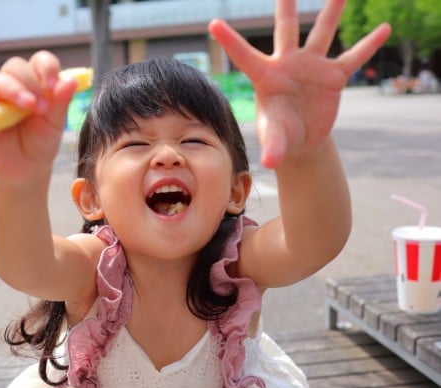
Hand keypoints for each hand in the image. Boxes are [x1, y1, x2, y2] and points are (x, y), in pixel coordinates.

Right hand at [0, 51, 77, 182]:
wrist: (25, 169)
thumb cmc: (41, 143)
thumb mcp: (55, 125)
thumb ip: (61, 103)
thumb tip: (71, 81)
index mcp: (36, 83)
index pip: (40, 61)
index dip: (47, 68)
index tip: (53, 84)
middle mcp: (15, 85)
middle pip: (16, 66)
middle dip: (30, 83)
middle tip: (41, 108)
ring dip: (13, 89)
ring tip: (26, 107)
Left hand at [209, 0, 390, 167]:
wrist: (301, 139)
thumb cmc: (279, 134)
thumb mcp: (276, 139)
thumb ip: (273, 146)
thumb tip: (271, 163)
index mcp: (266, 77)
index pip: (244, 55)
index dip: (230, 41)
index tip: (213, 24)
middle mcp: (288, 65)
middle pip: (285, 29)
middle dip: (285, 6)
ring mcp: (312, 67)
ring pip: (322, 33)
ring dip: (331, 12)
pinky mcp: (333, 76)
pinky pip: (353, 58)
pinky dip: (368, 45)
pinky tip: (385, 28)